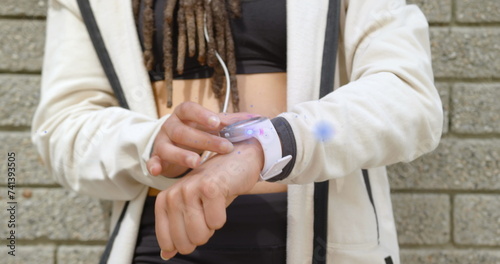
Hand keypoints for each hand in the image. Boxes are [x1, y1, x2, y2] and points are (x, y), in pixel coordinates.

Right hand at [147, 101, 255, 176]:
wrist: (173, 143)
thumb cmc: (196, 131)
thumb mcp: (209, 125)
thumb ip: (229, 121)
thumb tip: (253, 120)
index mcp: (184, 115)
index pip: (190, 109)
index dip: (202, 115)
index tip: (217, 122)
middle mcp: (171, 126)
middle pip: (183, 131)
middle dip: (204, 140)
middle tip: (225, 148)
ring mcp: (162, 142)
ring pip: (168, 147)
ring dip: (182, 155)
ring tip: (197, 162)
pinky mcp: (156, 157)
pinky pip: (152, 161)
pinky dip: (153, 165)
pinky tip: (157, 170)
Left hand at [154, 138, 263, 259]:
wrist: (236, 160)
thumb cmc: (213, 187)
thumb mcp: (191, 208)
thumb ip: (176, 230)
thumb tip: (166, 255)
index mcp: (165, 201)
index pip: (168, 242)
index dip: (185, 243)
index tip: (194, 226)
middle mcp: (174, 195)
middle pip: (185, 242)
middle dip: (201, 236)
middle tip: (207, 215)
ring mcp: (191, 190)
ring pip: (200, 235)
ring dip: (212, 227)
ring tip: (213, 207)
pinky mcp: (210, 188)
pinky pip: (216, 223)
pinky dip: (222, 217)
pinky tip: (222, 198)